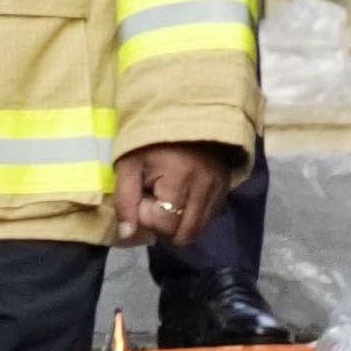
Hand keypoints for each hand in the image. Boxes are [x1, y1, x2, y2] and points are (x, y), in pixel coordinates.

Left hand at [111, 142, 235, 247]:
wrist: (184, 115)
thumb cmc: (150, 140)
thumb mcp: (128, 164)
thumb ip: (125, 200)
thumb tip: (127, 235)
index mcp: (179, 178)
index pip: (165, 224)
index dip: (147, 217)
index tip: (141, 197)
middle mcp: (204, 188)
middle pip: (185, 235)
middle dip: (164, 228)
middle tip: (153, 205)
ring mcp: (218, 189)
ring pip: (199, 230)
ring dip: (179, 225)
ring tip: (166, 201)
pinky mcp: (225, 189)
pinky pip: (209, 218)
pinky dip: (192, 217)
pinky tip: (180, 199)